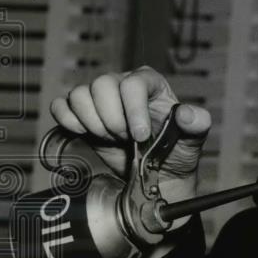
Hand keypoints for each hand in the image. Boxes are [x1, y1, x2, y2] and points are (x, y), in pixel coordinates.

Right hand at [49, 66, 210, 205]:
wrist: (154, 174)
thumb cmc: (175, 152)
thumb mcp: (193, 139)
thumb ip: (197, 123)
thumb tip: (186, 114)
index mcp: (150, 83)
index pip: (133, 83)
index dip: (133, 110)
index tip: (141, 135)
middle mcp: (122, 85)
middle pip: (101, 85)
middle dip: (112, 119)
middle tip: (127, 138)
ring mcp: (99, 99)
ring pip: (79, 95)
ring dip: (94, 123)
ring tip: (112, 138)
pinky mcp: (81, 114)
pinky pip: (61, 106)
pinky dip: (69, 121)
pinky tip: (87, 134)